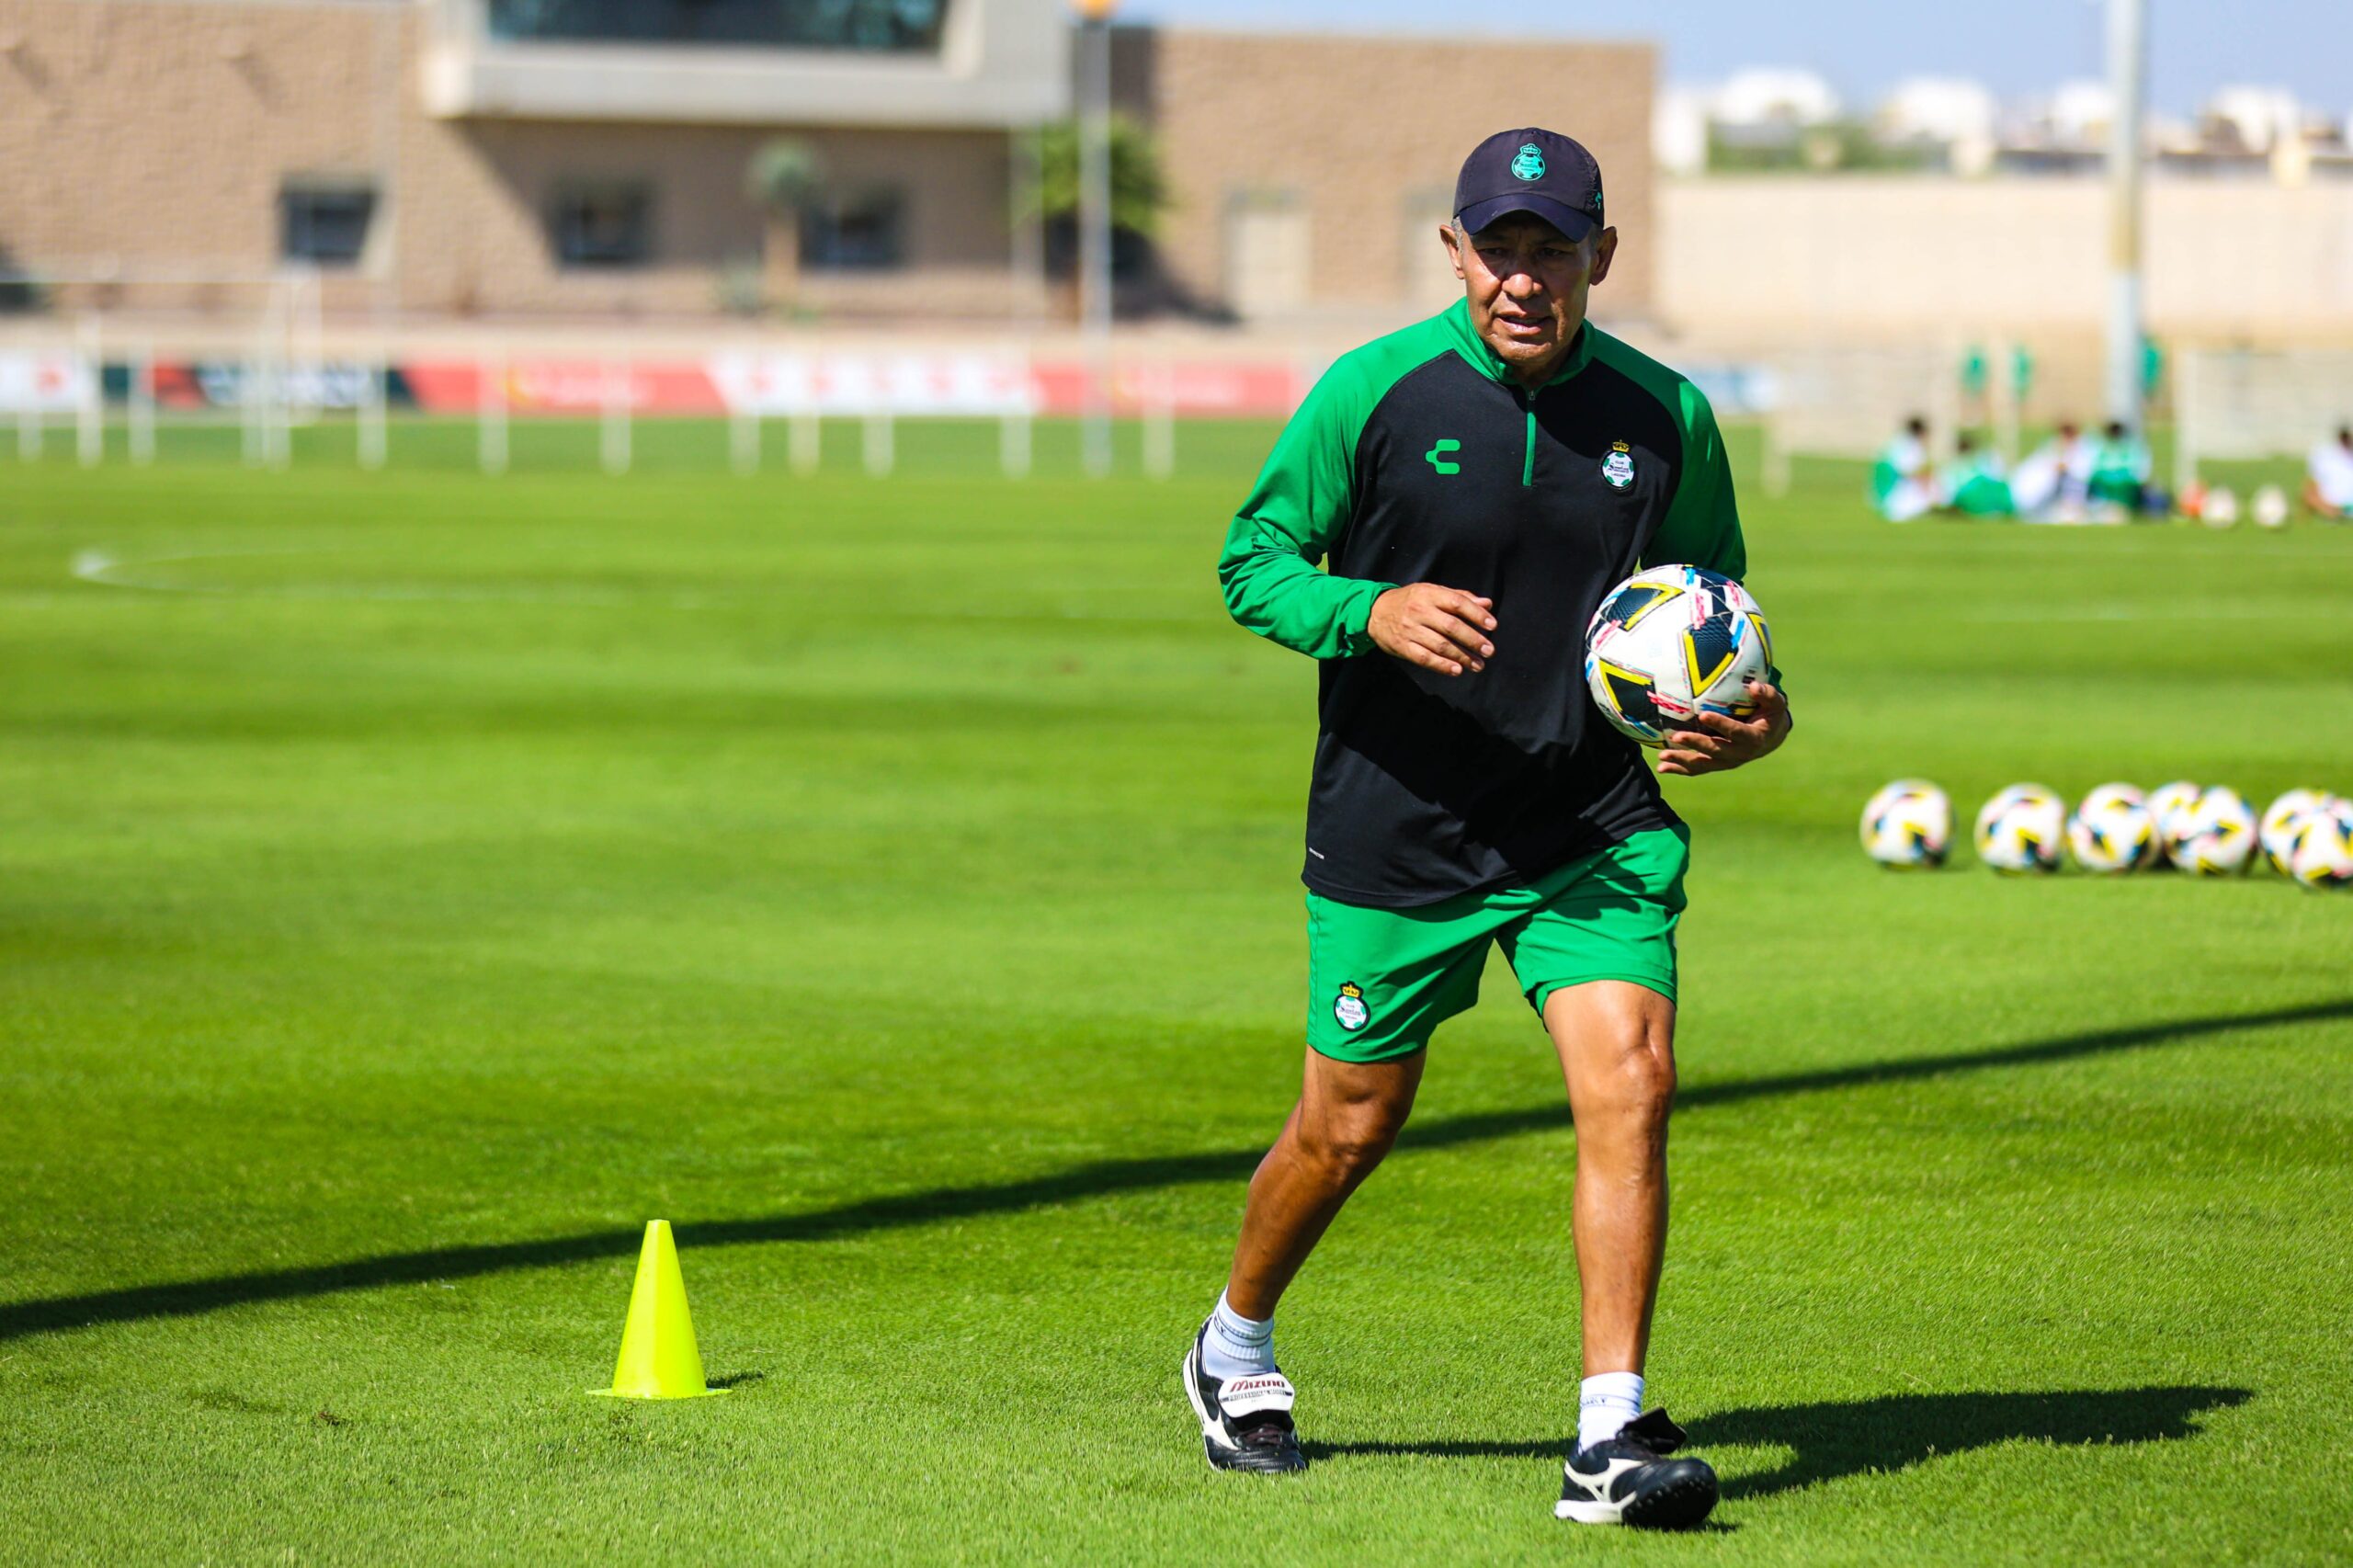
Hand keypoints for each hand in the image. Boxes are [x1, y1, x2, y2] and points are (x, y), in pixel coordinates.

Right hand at [1367, 584, 1494, 676]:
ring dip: (1462, 657)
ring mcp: (1409, 630)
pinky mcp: (1402, 646)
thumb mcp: (1432, 592)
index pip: (1457, 603)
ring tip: (1478, 665)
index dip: (1476, 615)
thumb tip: (1487, 604)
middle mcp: (1419, 611)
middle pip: (1451, 627)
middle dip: (1473, 640)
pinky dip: (1442, 665)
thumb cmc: (1410, 601)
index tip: (1492, 625)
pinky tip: (1457, 670)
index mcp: (1429, 594)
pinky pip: (1424, 658)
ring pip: (1440, 645)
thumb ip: (1460, 597)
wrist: (1374, 612)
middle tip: (1489, 650)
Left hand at [1657, 680, 1790, 776]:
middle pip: (1715, 749)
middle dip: (1696, 743)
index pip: (1736, 731)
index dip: (1721, 724)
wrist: (1771, 739)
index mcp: (1754, 738)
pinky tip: (1662, 767)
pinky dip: (1679, 769)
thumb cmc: (1771, 715)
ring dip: (1682, 760)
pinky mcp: (1717, 764)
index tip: (1704, 714)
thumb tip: (1754, 686)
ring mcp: (1727, 762)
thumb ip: (1768, 694)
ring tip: (1663, 755)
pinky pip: (1697, 769)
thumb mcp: (1776, 703)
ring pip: (1703, 763)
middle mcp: (1740, 754)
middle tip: (1677, 736)